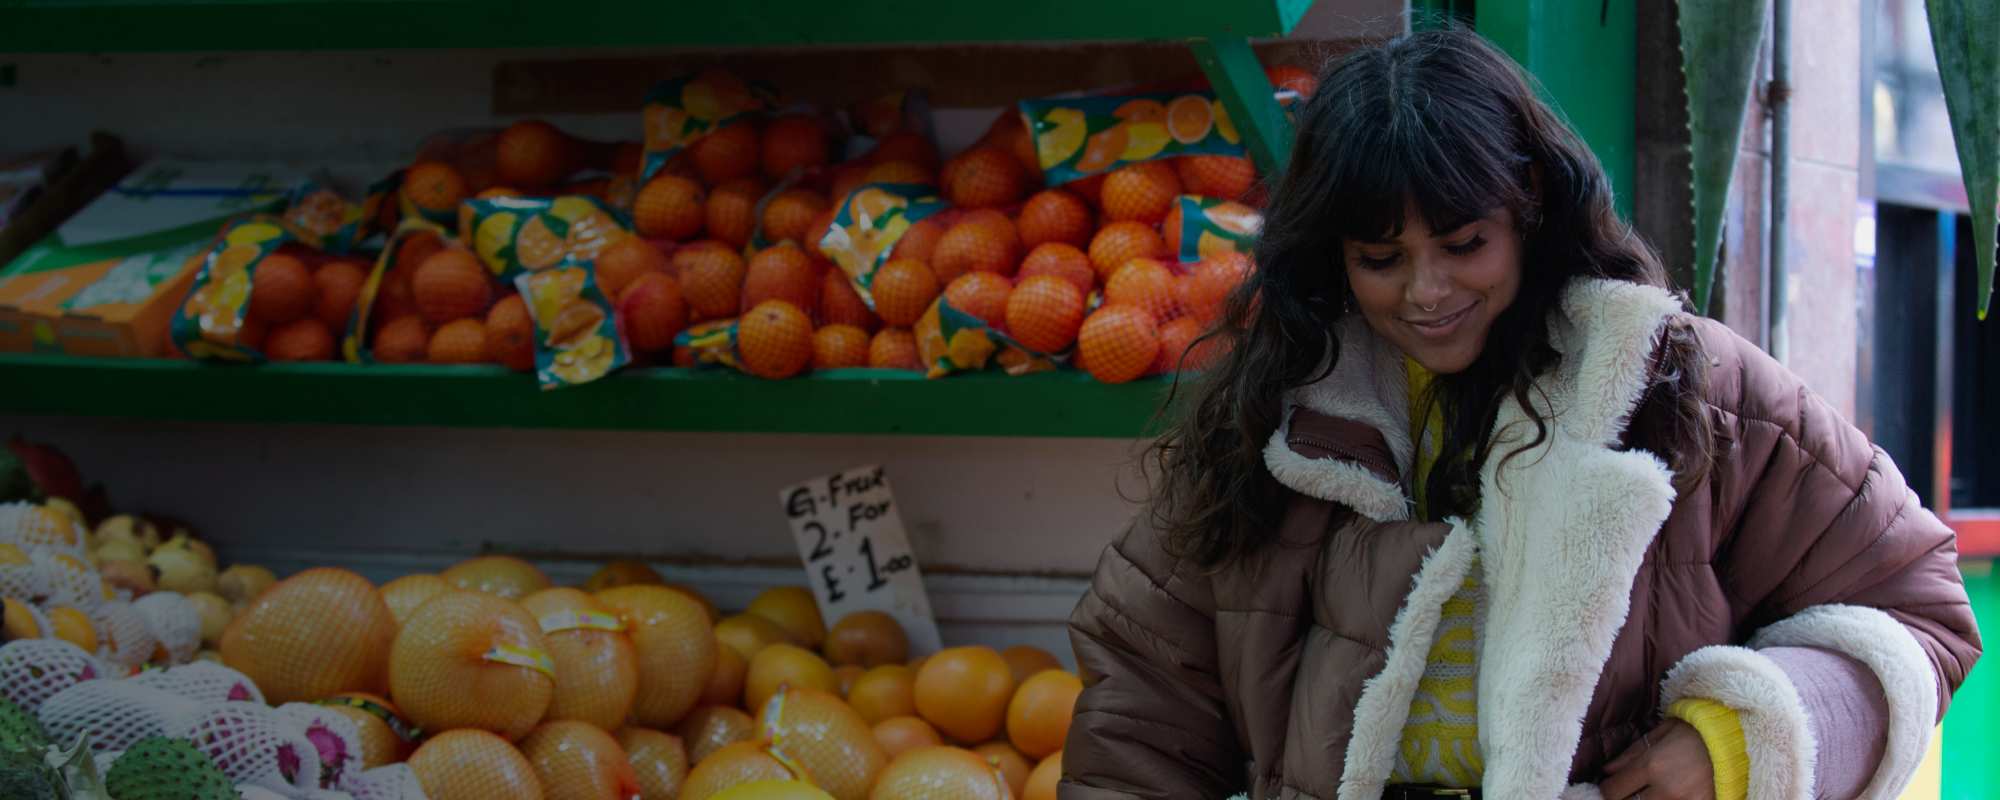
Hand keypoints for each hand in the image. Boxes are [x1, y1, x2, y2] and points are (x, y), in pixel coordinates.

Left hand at [1598, 719, 1714, 799]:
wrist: (1740, 740)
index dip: (1606, 790)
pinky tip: (1664, 795)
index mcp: (1652, 765)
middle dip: (1623, 798)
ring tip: (1647, 792)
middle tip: (1627, 790)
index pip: (1614, 790)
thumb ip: (1631, 754)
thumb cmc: (1697, 732)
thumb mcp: (1661, 733)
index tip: (1609, 786)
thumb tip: (1607, 771)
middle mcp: (1666, 789)